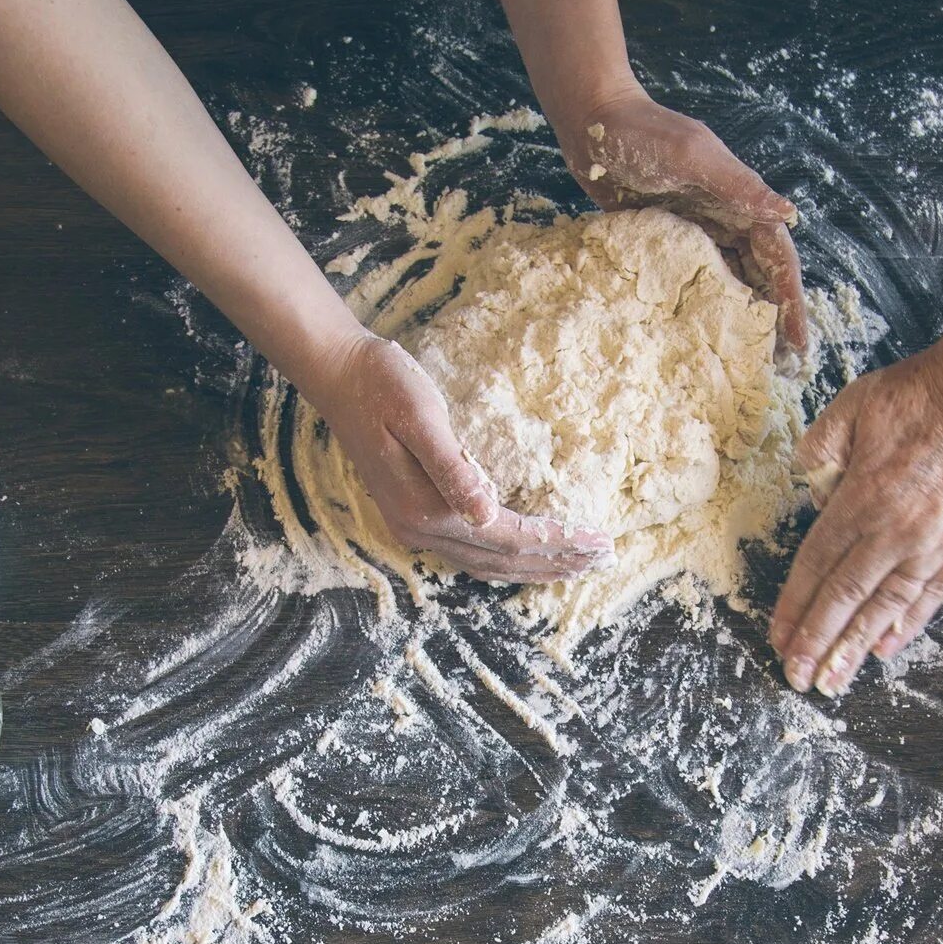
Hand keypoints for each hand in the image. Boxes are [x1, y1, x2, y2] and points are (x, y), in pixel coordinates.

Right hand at [309, 334, 614, 583]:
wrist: (338, 375)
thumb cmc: (382, 384)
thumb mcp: (420, 415)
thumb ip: (453, 466)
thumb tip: (489, 512)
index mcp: (426, 508)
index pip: (508, 537)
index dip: (556, 541)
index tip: (598, 537)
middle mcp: (420, 529)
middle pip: (502, 561)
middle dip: (555, 562)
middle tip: (604, 559)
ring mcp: (413, 527)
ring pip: (486, 565)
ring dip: (534, 567)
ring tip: (576, 566)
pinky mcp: (413, 517)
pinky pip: (471, 554)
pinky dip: (507, 560)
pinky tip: (528, 556)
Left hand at [558, 89, 809, 357]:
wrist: (592, 123)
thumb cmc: (642, 132)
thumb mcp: (693, 156)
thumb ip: (739, 186)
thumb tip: (789, 213)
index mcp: (741, 200)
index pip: (777, 259)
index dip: (791, 302)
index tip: (799, 343)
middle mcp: (726, 218)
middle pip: (761, 276)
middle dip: (776, 319)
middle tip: (783, 366)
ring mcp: (698, 230)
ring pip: (732, 280)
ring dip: (745, 317)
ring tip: (751, 360)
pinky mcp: (667, 239)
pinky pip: (695, 278)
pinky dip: (706, 305)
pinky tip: (702, 335)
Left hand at [769, 338, 942, 693]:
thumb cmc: (925, 393)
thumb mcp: (854, 404)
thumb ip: (821, 447)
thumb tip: (810, 488)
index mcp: (860, 498)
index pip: (816, 565)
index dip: (795, 606)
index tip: (778, 637)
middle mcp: (893, 531)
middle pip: (845, 598)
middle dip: (817, 642)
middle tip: (796, 677)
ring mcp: (932, 543)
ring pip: (887, 607)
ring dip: (856, 647)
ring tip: (834, 680)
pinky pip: (930, 595)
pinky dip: (907, 624)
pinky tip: (886, 648)